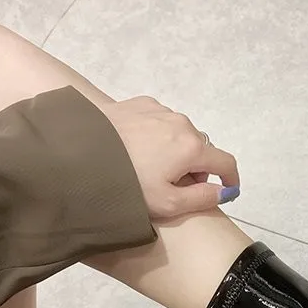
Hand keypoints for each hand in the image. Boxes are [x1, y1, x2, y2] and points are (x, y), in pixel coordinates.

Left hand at [101, 97, 239, 218]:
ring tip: (152, 166)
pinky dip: (158, 135)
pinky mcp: (139, 103)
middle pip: (201, 148)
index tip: (229, 189)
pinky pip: (160, 120)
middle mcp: (182, 124)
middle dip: (196, 167)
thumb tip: (226, 191)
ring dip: (176, 149)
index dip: (231, 178)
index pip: (226, 162)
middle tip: (176, 185)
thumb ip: (203, 198)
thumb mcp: (167, 204)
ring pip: (180, 133)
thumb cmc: (126, 185)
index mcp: (192, 148)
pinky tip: (137, 148)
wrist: (75, 155)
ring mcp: (160, 110)